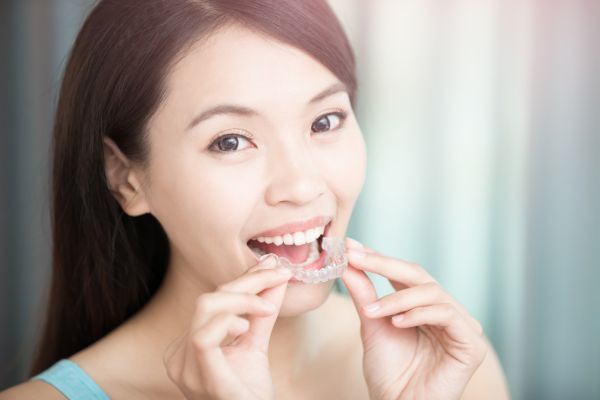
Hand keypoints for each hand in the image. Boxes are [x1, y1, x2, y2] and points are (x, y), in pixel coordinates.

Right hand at [163, 255, 291, 399]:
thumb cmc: (249, 394)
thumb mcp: (256, 345)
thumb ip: (262, 313)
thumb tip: (277, 276)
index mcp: (189, 345)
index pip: (213, 300)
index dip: (244, 279)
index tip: (274, 267)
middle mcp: (180, 355)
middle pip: (208, 299)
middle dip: (246, 282)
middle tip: (278, 276)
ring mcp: (185, 368)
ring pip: (205, 309)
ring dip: (242, 299)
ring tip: (267, 307)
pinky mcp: (200, 377)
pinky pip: (204, 337)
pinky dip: (228, 321)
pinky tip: (246, 327)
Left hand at [341, 238, 486, 399]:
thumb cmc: (388, 372)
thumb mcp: (372, 325)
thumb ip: (365, 294)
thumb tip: (349, 262)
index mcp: (423, 306)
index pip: (403, 273)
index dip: (378, 258)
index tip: (352, 248)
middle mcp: (444, 311)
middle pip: (419, 275)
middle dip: (385, 264)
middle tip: (358, 259)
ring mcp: (461, 326)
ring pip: (432, 292)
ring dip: (398, 298)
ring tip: (373, 311)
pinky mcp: (472, 344)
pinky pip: (447, 314)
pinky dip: (419, 314)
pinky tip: (397, 322)